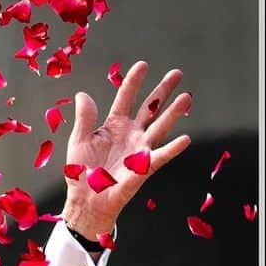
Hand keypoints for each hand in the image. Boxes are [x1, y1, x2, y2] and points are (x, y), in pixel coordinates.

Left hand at [62, 61, 191, 239]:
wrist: (85, 199)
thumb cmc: (82, 172)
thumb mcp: (79, 141)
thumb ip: (84, 118)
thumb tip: (83, 94)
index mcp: (113, 126)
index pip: (125, 98)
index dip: (133, 82)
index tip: (143, 65)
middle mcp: (131, 134)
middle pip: (150, 108)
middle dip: (163, 91)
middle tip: (177, 73)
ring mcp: (139, 149)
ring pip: (160, 126)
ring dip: (173, 113)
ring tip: (186, 97)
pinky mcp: (143, 167)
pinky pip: (160, 156)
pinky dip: (172, 149)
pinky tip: (184, 138)